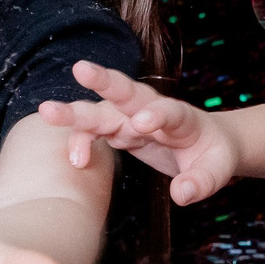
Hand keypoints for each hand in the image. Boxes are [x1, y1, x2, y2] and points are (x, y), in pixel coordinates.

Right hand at [38, 61, 240, 204]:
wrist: (205, 143)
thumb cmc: (213, 154)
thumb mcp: (218, 170)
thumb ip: (201, 181)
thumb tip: (181, 194)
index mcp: (180, 116)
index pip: (168, 111)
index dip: (156, 115)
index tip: (142, 123)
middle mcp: (151, 109)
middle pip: (127, 93)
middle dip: (104, 81)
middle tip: (81, 68)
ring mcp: (131, 118)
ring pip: (102, 111)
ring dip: (76, 112)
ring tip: (46, 111)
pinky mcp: (119, 130)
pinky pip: (95, 133)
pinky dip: (81, 142)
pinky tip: (74, 160)